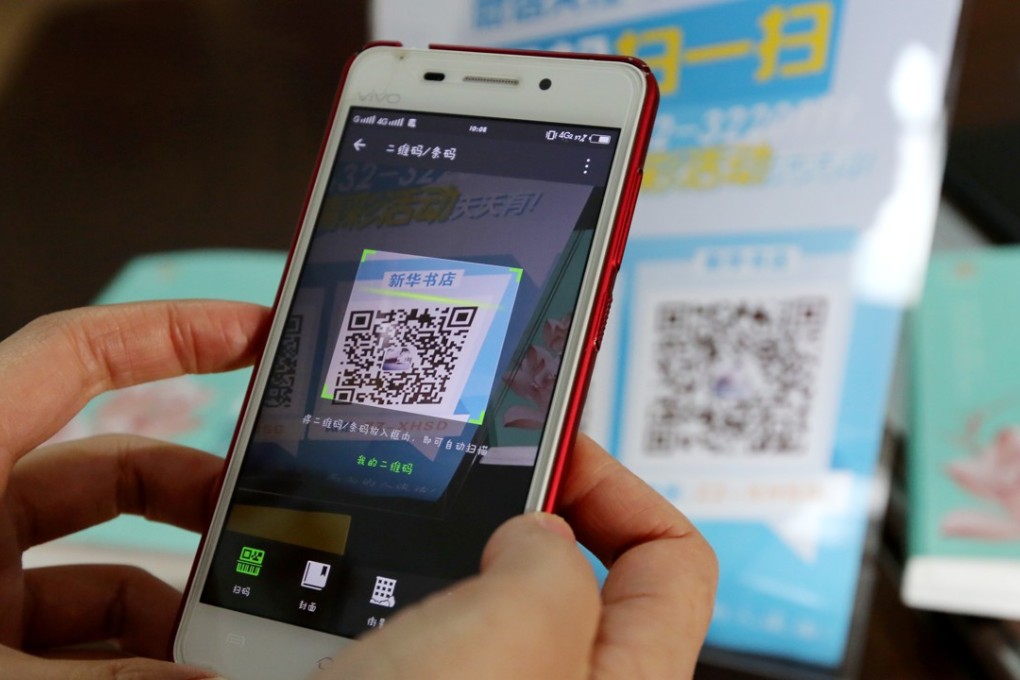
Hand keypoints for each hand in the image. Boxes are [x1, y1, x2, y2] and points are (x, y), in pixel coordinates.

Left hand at [0, 301, 269, 678]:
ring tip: (233, 644)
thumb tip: (221, 676)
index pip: (75, 354)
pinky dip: (134, 650)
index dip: (172, 330)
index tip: (264, 332)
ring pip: (104, 565)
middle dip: (206, 501)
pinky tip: (183, 676)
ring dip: (175, 603)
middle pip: (116, 469)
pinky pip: (76, 626)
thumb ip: (110, 677)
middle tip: (280, 528)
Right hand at [327, 434, 717, 679]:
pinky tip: (322, 575)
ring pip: (469, 596)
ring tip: (372, 516)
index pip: (672, 560)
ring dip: (422, 549)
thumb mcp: (520, 624)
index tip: (551, 440)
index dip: (621, 484)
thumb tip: (537, 531)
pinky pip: (400, 630)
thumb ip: (554, 553)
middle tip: (455, 460)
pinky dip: (369, 592)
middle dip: (511, 505)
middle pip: (564, 568)